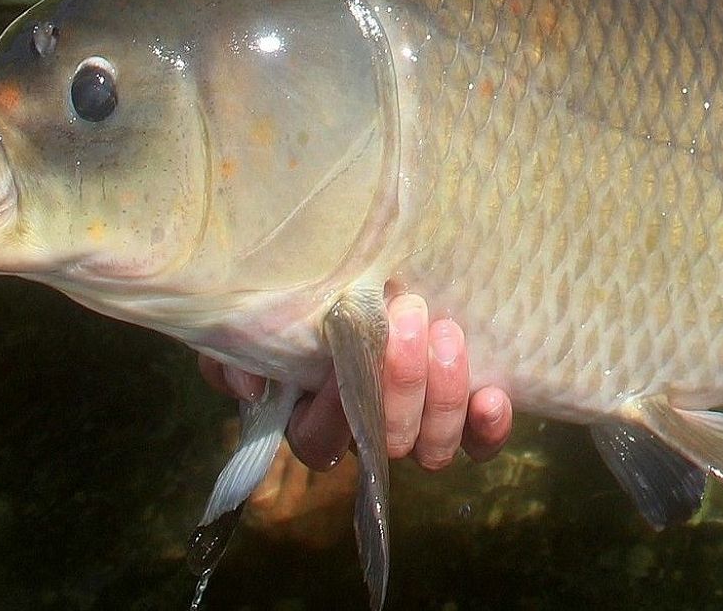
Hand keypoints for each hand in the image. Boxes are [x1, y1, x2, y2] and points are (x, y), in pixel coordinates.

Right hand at [198, 293, 512, 470]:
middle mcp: (373, 431)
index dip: (334, 407)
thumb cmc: (316, 297)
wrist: (379, 273)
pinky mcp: (469, 417)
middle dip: (400, 383)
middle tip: (408, 314)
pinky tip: (492, 393)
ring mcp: (422, 428)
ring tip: (447, 332)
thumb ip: (230, 352)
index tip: (343, 350)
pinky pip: (481, 442)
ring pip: (434, 448)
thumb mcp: (264, 317)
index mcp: (318, 417)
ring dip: (443, 395)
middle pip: (388, 442)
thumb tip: (251, 383)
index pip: (321, 438)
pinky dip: (488, 425)